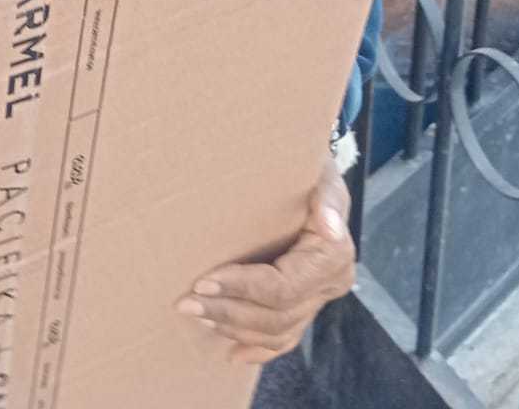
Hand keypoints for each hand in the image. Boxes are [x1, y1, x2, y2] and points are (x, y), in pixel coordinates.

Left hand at [177, 154, 355, 366]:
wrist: (312, 172)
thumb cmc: (309, 168)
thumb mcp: (320, 172)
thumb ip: (326, 197)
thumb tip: (330, 226)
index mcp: (332, 255)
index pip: (282, 288)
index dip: (241, 288)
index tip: (203, 280)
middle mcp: (330, 283)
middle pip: (276, 316)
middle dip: (228, 311)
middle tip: (186, 303)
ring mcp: (319, 297)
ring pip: (277, 332)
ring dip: (235, 328)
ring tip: (197, 315)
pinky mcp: (305, 303)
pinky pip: (284, 337)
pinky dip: (258, 347)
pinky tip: (232, 352)